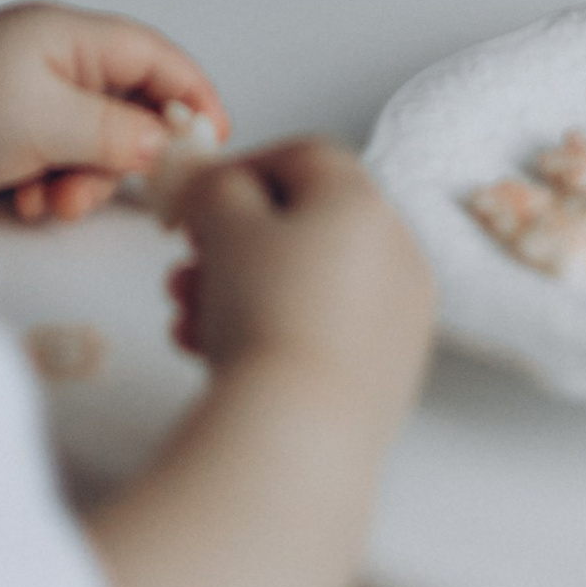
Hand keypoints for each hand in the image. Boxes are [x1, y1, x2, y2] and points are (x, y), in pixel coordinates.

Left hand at [0, 4, 227, 223]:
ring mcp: (32, 104)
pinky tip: (17, 197)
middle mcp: (54, 64)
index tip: (212, 138)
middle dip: (120, 157)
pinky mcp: (13, 142)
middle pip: (130, 109)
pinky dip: (49, 190)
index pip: (153, 55)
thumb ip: (115, 131)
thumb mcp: (44, 120)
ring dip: (81, 182)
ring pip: (98, 149)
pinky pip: (61, 169)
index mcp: (66, 36)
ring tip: (45, 197)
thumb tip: (164, 142)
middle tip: (104, 186)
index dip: (190, 93)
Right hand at [169, 139, 433, 420]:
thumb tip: (214, 184)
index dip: (240, 170)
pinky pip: (321, 332)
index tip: (198, 201)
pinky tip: (216, 354)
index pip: (303, 158)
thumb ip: (213, 186)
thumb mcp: (221, 221)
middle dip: (231, 244)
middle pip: (303, 228)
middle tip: (188, 265)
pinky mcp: (387, 374)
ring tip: (187, 319)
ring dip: (239, 292)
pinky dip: (272, 332)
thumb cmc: (264, 311)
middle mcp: (397, 254)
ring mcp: (398, 319)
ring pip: (304, 285)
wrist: (301, 428)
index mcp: (367, 203)